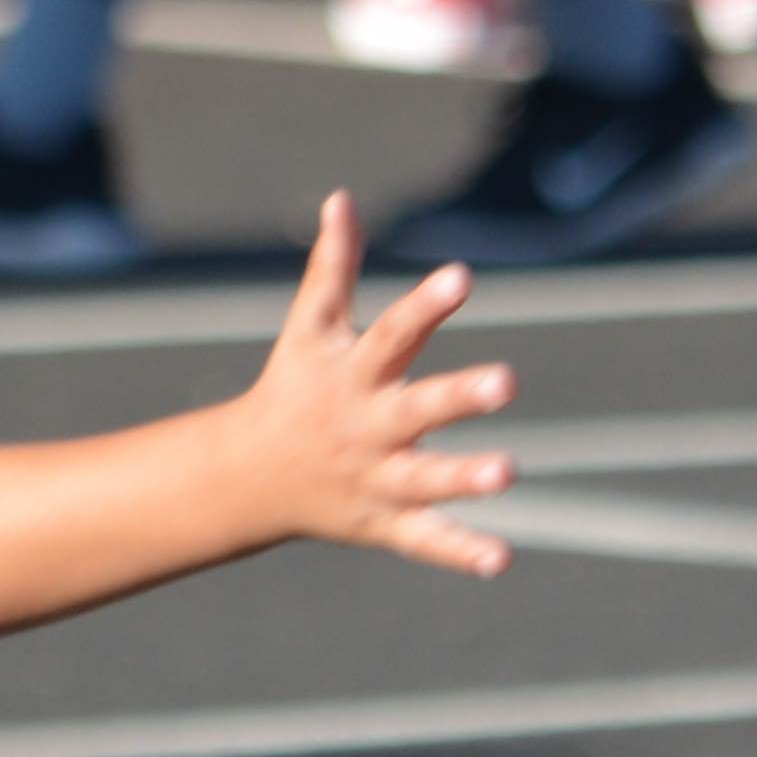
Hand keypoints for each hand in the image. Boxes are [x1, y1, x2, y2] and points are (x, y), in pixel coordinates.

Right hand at [219, 194, 522, 576]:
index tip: (461, 277)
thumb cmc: (292, 387)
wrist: (248, 477)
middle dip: (458, 397)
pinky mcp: (384, 522)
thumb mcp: (308, 328)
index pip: (392, 333)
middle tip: (506, 382)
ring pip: (424, 480)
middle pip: (415, 409)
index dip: (426, 305)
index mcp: (352, 374)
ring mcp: (376, 478)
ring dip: (463, 477)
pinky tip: (500, 559)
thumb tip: (341, 198)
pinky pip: (424, 540)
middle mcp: (366, 426)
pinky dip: (460, 552)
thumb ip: (331, 266)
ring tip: (507, 471)